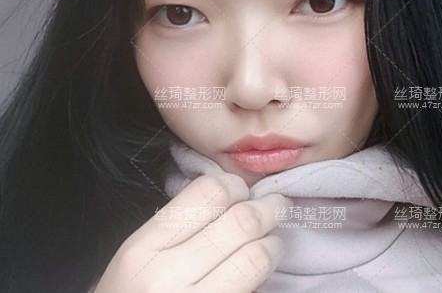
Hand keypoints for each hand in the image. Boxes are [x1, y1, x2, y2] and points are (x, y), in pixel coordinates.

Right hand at [93, 174, 287, 291]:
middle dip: (267, 208)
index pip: (208, 193)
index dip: (234, 186)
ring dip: (272, 244)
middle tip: (275, 206)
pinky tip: (261, 274)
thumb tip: (230, 197)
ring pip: (257, 257)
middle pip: (241, 221)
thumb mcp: (139, 259)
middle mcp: (167, 277)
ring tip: (271, 242)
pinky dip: (264, 278)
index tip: (241, 191)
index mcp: (143, 248)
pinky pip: (255, 291)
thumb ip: (177, 228)